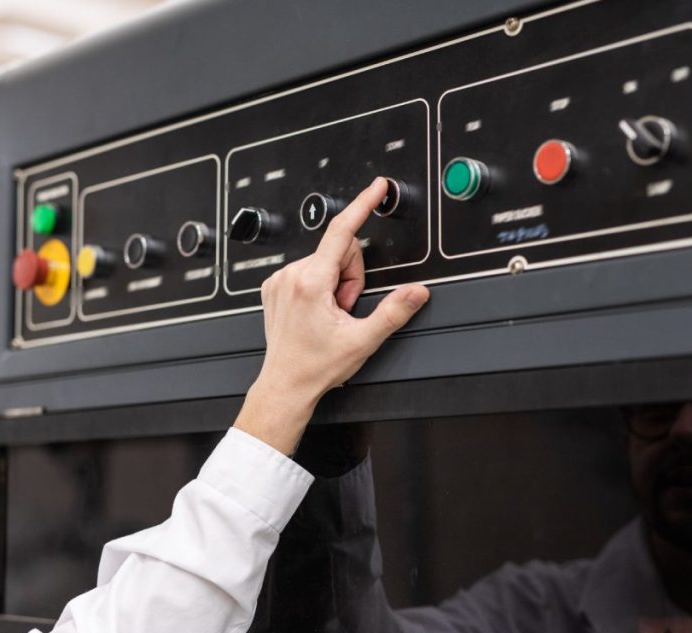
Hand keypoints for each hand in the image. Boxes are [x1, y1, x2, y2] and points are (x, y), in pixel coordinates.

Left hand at [234, 177, 429, 453]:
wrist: (285, 385)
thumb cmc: (315, 367)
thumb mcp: (362, 341)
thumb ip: (394, 312)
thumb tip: (416, 293)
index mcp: (311, 282)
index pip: (343, 231)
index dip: (363, 205)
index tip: (376, 187)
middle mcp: (290, 275)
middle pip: (339, 251)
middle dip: (350, 277)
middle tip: (345, 309)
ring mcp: (279, 280)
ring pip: (324, 261)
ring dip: (335, 284)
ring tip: (330, 315)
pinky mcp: (274, 286)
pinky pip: (308, 270)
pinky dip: (319, 287)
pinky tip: (317, 312)